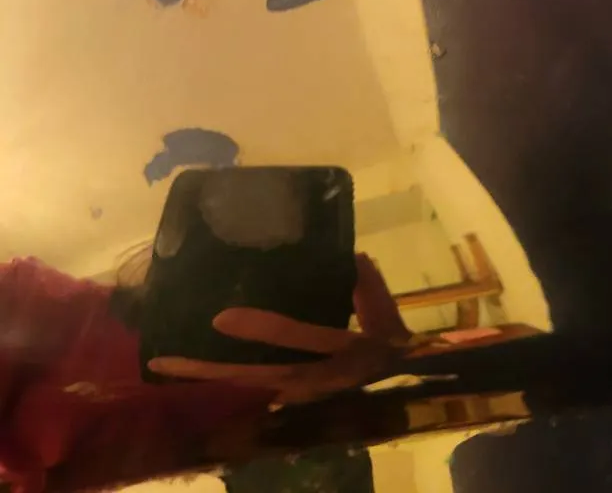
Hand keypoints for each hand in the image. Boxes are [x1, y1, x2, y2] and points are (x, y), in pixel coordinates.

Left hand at [147, 254, 414, 405]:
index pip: (296, 338)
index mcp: (340, 354)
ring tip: (166, 367)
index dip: (260, 329)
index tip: (220, 319)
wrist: (402, 388)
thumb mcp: (388, 319)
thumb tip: (352, 255)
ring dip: (208, 379)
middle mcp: (313, 379)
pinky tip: (192, 375)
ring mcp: (299, 394)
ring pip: (246, 388)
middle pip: (254, 376)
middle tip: (167, 360)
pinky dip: (222, 384)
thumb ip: (370, 289)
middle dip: (211, 369)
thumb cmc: (394, 347)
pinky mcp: (292, 398)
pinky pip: (252, 391)